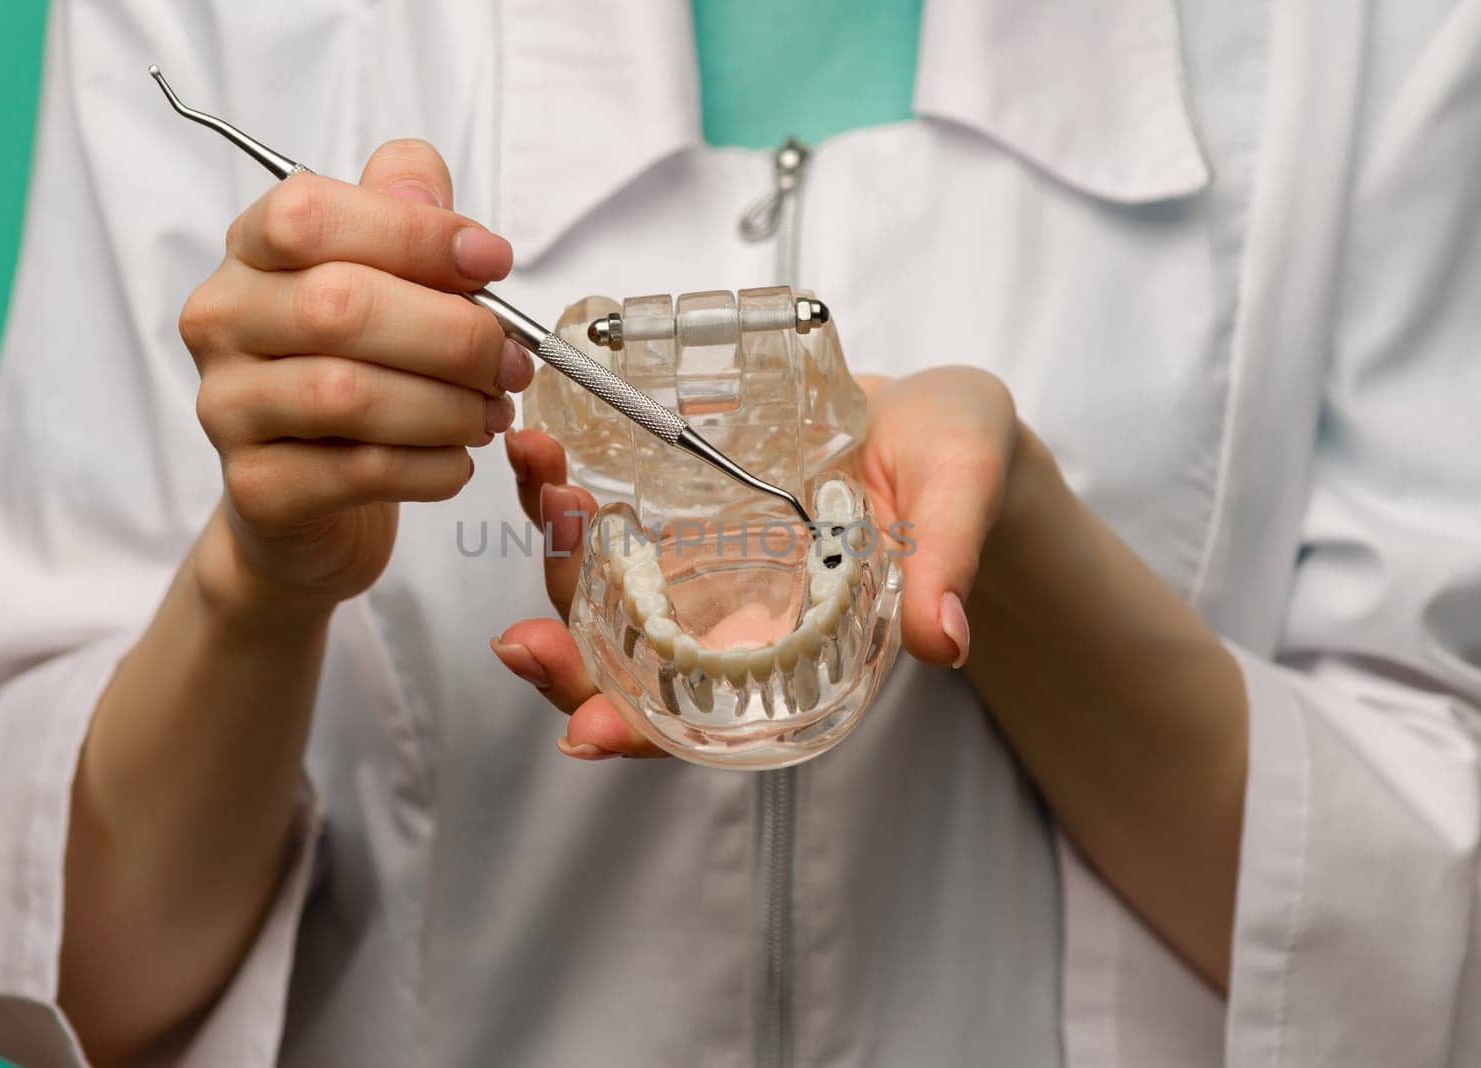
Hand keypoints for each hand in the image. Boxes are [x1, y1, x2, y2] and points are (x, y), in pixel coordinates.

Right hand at [180, 139, 533, 617]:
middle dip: (453, 334)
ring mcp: (227, 407)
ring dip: (449, 406)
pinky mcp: (257, 486)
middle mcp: (223, 320)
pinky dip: (432, 465)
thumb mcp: (383, 280)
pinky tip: (457, 460)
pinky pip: (361, 470)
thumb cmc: (356, 373)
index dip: (415, 234)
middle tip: (511, 362)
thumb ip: (403, 217)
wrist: (307, 502)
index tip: (493, 262)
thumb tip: (433, 200)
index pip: (310, 215)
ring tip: (491, 413)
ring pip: (350, 394)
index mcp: (252, 252)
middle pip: (340, 306)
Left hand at [491, 367, 1025, 758]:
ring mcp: (697, 558)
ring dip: (552, 545)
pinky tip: (540, 445)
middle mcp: (728, 614)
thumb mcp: (961, 501)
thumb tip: (945, 639)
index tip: (586, 735)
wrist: (934, 418)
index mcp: (791, 646)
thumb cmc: (957, 469)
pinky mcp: (680, 498)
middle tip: (519, 631)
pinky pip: (605, 509)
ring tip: (532, 471)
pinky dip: (565, 487)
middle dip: (564, 652)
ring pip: (598, 582)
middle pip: (624, 658)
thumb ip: (948, 564)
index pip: (703, 715)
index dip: (641, 735)